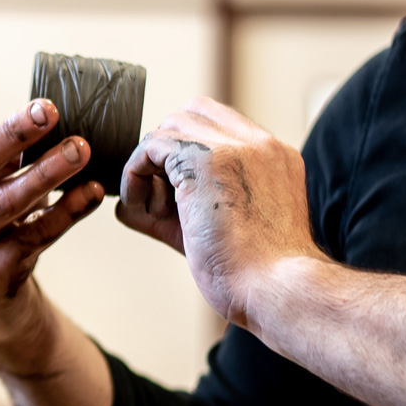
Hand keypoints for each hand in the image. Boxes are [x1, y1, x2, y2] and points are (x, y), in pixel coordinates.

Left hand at [116, 97, 322, 327]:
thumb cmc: (256, 274)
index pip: (219, 125)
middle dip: (167, 151)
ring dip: (151, 166)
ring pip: (169, 128)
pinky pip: (150, 146)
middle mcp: (258, 144)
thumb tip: (128, 206)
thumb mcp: (226, 228)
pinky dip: (135, 174)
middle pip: (191, 115)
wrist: (277, 290)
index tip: (174, 188)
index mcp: (274, 157)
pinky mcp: (204, 159)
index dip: (186, 150)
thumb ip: (187, 206)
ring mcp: (234, 146)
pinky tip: (140, 206)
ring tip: (153, 210)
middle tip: (161, 197)